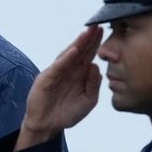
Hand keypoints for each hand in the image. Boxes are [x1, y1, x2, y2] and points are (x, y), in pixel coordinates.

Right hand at [15, 26, 102, 149]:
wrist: (47, 126)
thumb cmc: (66, 113)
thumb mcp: (88, 100)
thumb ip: (93, 84)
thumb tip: (96, 66)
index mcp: (79, 74)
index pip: (88, 55)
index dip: (96, 43)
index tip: (104, 30)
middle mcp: (68, 70)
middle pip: (80, 51)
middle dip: (88, 38)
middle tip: (97, 25)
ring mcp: (57, 73)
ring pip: (69, 55)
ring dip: (78, 43)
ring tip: (87, 33)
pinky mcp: (47, 79)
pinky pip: (58, 66)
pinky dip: (66, 58)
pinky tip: (74, 50)